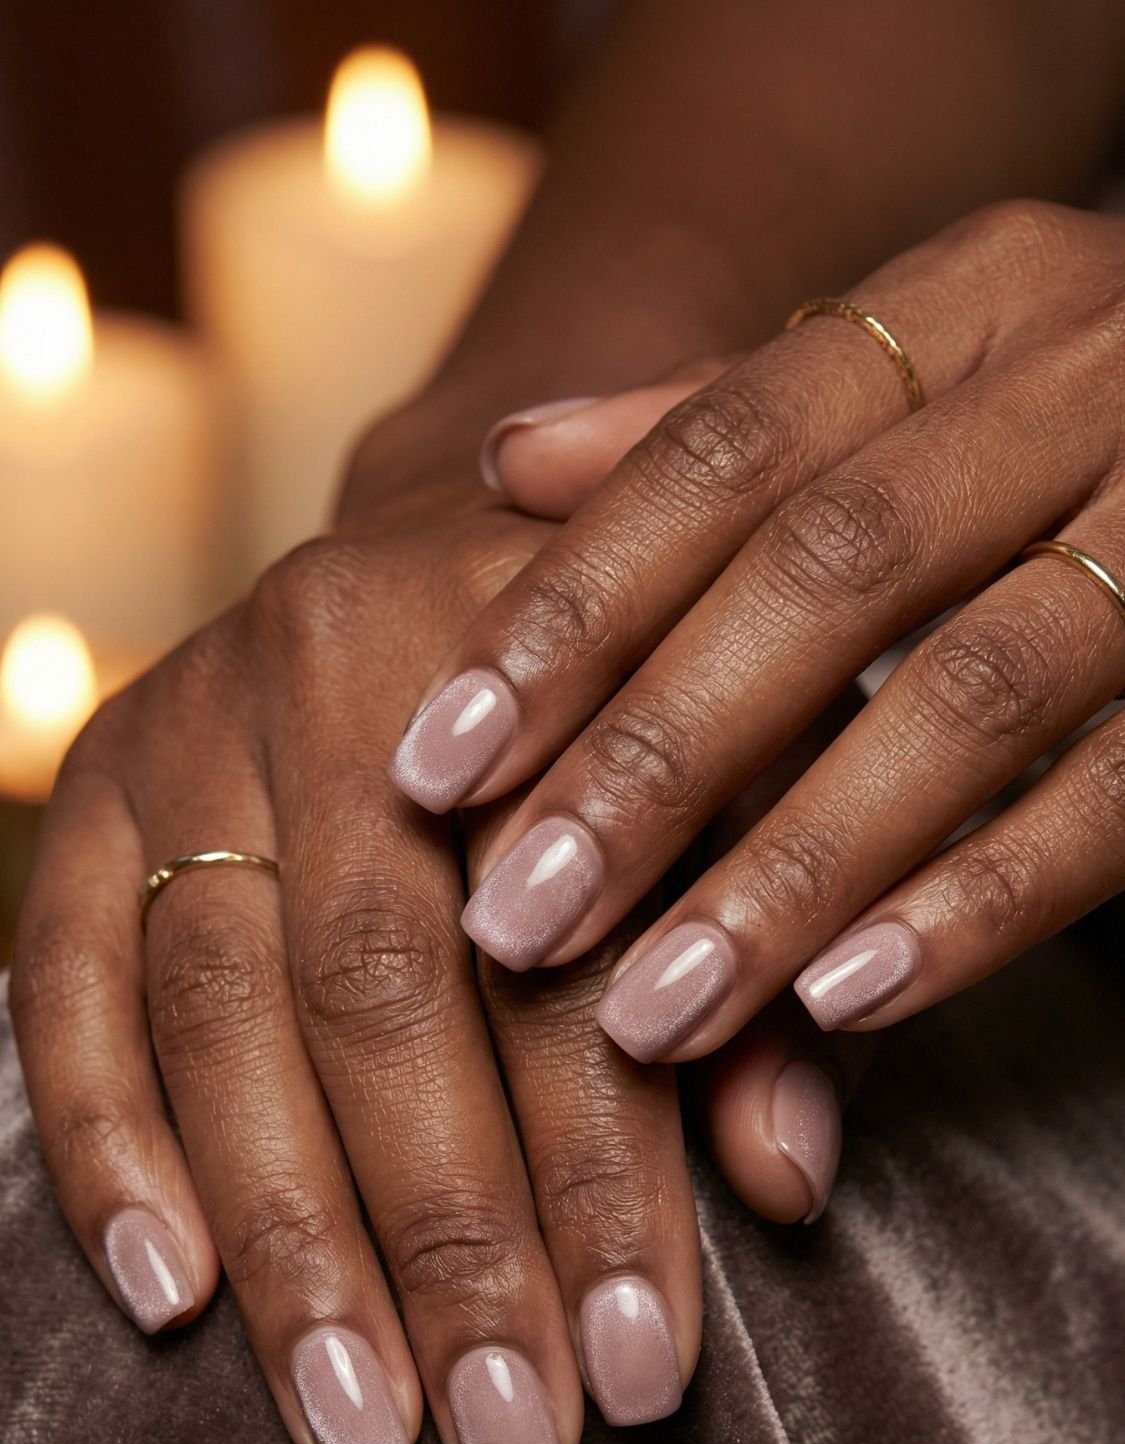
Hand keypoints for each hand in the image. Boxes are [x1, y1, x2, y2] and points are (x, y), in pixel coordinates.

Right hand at [10, 402, 708, 1443]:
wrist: (464, 557)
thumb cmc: (636, 714)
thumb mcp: (753, 798)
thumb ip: (767, 973)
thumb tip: (787, 1187)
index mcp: (539, 654)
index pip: (572, 960)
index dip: (611, 1182)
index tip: (648, 1375)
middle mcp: (340, 659)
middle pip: (382, 994)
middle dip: (449, 1243)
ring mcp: (195, 718)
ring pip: (222, 1007)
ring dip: (289, 1237)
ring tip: (359, 1426)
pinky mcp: (93, 782)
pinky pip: (67, 981)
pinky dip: (107, 1141)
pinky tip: (169, 1297)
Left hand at [391, 200, 1124, 1060]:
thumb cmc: (1068, 415)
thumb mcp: (917, 373)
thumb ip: (722, 423)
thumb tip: (502, 458)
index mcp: (977, 300)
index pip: (728, 450)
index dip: (573, 610)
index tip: (436, 764)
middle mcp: (1085, 387)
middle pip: (830, 572)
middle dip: (656, 758)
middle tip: (517, 920)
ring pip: (969, 698)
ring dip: (794, 866)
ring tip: (653, 1011)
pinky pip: (1115, 799)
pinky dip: (978, 904)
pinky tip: (842, 1003)